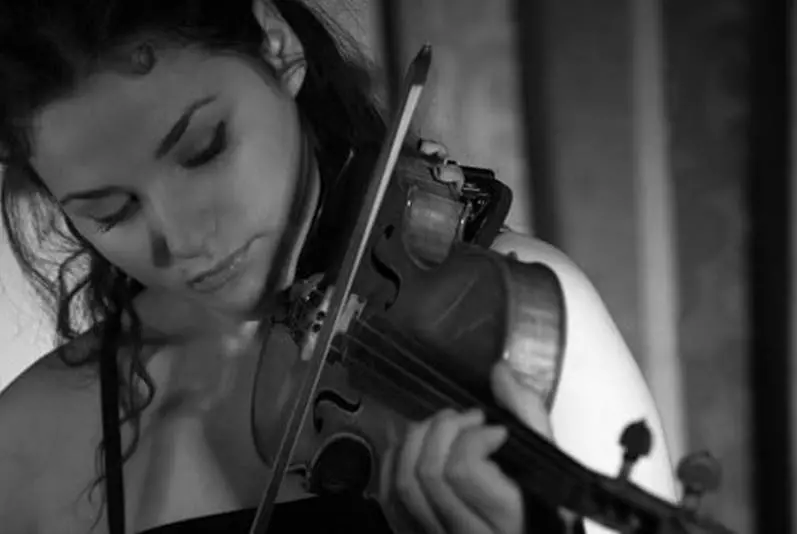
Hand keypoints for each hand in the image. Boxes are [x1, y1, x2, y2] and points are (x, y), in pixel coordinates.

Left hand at [380, 361, 553, 533]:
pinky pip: (390, 498)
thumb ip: (529, 415)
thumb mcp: (549, 463)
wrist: (530, 529)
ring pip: (403, 484)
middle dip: (442, 430)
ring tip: (443, 430)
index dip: (473, 437)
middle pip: (428, 473)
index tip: (494, 429)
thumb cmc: (544, 506)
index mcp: (509, 521)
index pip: (462, 471)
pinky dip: (397, 462)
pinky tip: (417, 447)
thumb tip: (501, 372)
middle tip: (464, 420)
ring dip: (417, 442)